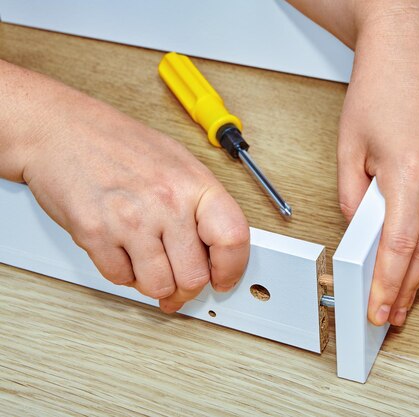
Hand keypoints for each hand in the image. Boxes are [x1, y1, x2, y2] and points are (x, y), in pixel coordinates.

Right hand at [7, 65, 249, 312]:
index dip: (232, 269)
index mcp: (194, 184)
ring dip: (155, 285)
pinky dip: (123, 273)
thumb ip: (200, 207)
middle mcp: (166, 202)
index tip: (223, 279)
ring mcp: (130, 220)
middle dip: (186, 287)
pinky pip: (120, 279)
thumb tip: (218, 249)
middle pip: (193, 276)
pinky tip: (122, 251)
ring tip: (149, 265)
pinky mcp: (95, 234)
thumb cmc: (119, 144)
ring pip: (158, 287)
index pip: (233, 239)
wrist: (59, 129)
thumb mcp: (177, 164)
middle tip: (179, 282)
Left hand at [336, 5, 418, 325]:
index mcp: (412, 168)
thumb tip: (362, 234)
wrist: (410, 44)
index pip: (401, 247)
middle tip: (392, 307)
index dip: (389, 286)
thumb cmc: (379, 85)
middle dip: (407, 284)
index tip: (381, 309)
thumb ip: (354, 198)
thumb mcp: (349, 147)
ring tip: (406, 282)